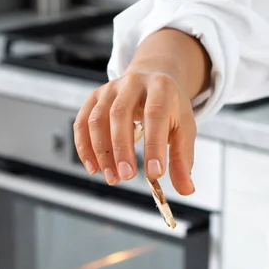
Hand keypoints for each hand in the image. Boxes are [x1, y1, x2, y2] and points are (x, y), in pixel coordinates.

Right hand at [74, 68, 195, 193]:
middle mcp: (133, 84)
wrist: (154, 79)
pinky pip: (83, 122)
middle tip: (127, 176)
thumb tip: (185, 189)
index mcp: (161, 89)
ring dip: (102, 152)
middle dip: (122, 149)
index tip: (155, 173)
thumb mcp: (184, 129)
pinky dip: (84, 147)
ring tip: (113, 177)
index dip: (154, 145)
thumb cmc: (170, 107)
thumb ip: (183, 160)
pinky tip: (94, 167)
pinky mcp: (95, 97)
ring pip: (98, 119)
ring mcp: (110, 89)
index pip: (156, 115)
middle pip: (120, 114)